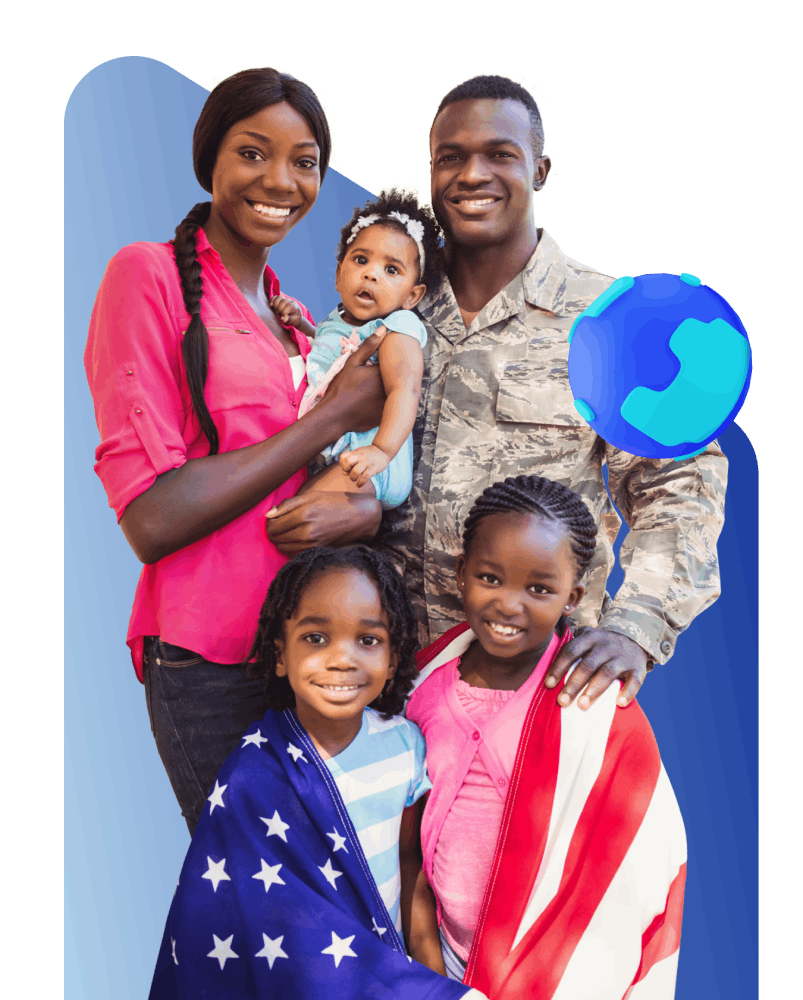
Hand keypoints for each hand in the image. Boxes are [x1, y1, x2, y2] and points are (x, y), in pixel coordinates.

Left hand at [265, 490, 381, 555]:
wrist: (359, 516)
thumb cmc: (334, 502)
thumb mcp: (311, 496)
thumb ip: (287, 505)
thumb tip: (268, 515)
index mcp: (304, 514)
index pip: (273, 525)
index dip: (269, 522)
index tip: (273, 518)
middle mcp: (307, 531)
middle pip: (276, 538)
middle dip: (273, 531)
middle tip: (280, 524)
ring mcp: (312, 543)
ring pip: (283, 547)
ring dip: (281, 540)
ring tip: (288, 531)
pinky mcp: (317, 550)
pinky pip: (294, 553)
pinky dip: (291, 547)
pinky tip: (297, 538)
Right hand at [269, 294, 303, 328]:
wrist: (296, 316)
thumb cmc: (295, 319)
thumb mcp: (294, 321)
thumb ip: (289, 319)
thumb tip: (283, 318)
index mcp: (294, 306)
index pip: (288, 306)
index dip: (284, 312)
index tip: (282, 318)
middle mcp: (290, 301)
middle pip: (283, 301)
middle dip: (279, 308)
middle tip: (279, 314)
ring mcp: (285, 299)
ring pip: (279, 297)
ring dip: (275, 304)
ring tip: (276, 310)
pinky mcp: (280, 299)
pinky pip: (275, 297)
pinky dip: (272, 300)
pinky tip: (271, 305)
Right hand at [318, 326, 386, 433]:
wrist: (335, 416)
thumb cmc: (342, 388)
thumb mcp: (353, 363)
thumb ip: (369, 345)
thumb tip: (384, 328)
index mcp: (386, 373)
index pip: (394, 363)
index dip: (388, 362)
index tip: (378, 364)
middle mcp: (392, 389)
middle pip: (397, 379)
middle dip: (391, 376)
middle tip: (374, 379)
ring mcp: (391, 404)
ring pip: (396, 393)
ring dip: (392, 390)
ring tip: (374, 390)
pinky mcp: (387, 416)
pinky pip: (391, 407)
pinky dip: (387, 404)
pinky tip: (374, 403)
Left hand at [339, 445, 388, 487]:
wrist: (383, 451)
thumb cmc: (368, 454)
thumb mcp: (358, 453)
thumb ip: (350, 461)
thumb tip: (344, 472)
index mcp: (355, 453)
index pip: (343, 456)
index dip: (342, 463)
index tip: (346, 467)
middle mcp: (360, 457)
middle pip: (347, 461)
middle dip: (346, 469)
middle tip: (349, 472)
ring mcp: (367, 462)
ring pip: (356, 471)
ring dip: (353, 477)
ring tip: (355, 479)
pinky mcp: (373, 468)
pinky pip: (365, 477)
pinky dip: (360, 483)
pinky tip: (359, 485)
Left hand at [544, 628, 649, 709]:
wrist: (634, 638)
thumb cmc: (601, 645)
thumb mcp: (587, 638)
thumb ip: (570, 648)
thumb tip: (547, 668)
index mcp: (590, 638)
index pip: (571, 651)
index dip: (559, 667)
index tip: (548, 685)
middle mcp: (606, 646)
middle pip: (587, 665)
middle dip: (573, 684)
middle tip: (562, 701)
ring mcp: (622, 657)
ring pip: (607, 673)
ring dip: (594, 690)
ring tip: (582, 705)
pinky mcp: (638, 668)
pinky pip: (634, 681)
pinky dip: (627, 692)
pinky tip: (618, 703)